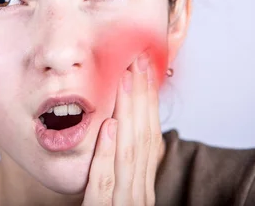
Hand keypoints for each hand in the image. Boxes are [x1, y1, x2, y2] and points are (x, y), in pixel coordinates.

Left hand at [82, 52, 163, 204]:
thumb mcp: (115, 194)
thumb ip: (118, 168)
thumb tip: (116, 126)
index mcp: (141, 187)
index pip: (148, 139)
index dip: (147, 103)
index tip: (143, 69)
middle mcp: (139, 195)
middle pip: (143, 141)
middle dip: (141, 99)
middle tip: (138, 61)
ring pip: (130, 156)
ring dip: (129, 115)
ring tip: (127, 80)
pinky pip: (105, 186)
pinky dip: (109, 155)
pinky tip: (110, 128)